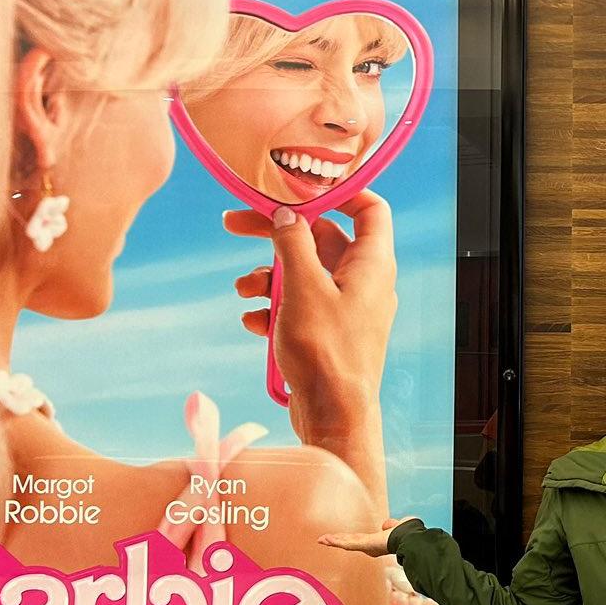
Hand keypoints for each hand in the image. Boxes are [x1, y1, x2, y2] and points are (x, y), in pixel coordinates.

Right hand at [227, 190, 397, 497]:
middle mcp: (363, 282)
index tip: (298, 187)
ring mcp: (346, 308)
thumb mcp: (302, 288)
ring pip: (304, 273)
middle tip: (234, 223)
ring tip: (242, 289)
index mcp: (371, 264)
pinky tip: (252, 320)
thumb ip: (292, 244)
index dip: (339, 192)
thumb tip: (285, 215)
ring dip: (269, 275)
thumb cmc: (326, 352)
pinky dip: (274, 307)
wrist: (333, 417)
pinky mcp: (328, 333)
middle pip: (321, 238)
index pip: (369, 209)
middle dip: (277, 233)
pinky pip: (299, 306)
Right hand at [319, 516, 415, 556]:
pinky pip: (346, 543)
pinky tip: (326, 540)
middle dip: (336, 541)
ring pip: (345, 543)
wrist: (409, 538)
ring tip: (321, 539)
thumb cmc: (406, 534)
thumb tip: (386, 524)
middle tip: (324, 540)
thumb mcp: (396, 526)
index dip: (349, 539)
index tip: (341, 538)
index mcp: (376, 542)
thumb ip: (391, 525)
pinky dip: (335, 541)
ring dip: (333, 541)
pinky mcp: (363, 545)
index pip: (359, 540)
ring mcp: (365, 547)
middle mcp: (369, 546)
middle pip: (349, 542)